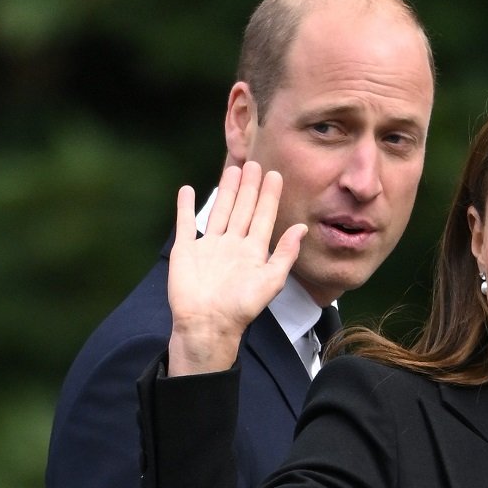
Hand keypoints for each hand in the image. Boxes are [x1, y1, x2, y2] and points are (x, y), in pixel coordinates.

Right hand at [167, 162, 305, 374]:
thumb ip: (285, 254)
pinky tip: (187, 190)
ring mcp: (209, 246)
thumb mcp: (271, 281)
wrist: (207, 324)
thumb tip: (301, 228)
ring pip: (219, 211)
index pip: (264, 217)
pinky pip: (186, 224)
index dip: (270, 196)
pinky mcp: (186, 251)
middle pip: (242, 209)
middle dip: (249, 187)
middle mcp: (232, 245)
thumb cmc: (241, 307)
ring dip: (225, 191)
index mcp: (253, 251)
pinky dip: (185, 207)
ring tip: (231, 169)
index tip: (275, 175)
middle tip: (254, 163)